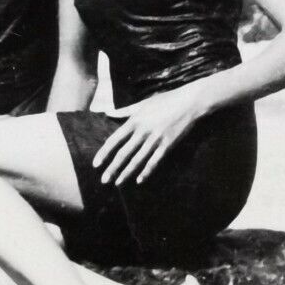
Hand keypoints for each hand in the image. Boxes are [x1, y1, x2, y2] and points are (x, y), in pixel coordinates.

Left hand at [92, 86, 207, 184]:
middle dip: (113, 168)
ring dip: (127, 173)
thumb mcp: (142, 104)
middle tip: (104, 180)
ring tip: (118, 183)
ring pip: (137, 160)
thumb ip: (124, 111)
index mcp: (134, 121)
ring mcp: (155, 139)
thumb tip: (107, 112)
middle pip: (124, 153)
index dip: (104, 153)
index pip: (114, 139)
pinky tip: (139, 180)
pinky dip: (146, 171)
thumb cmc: (164, 101)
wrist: (188, 102)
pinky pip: (154, 161)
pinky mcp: (167, 145)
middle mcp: (142, 131)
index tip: (96, 164)